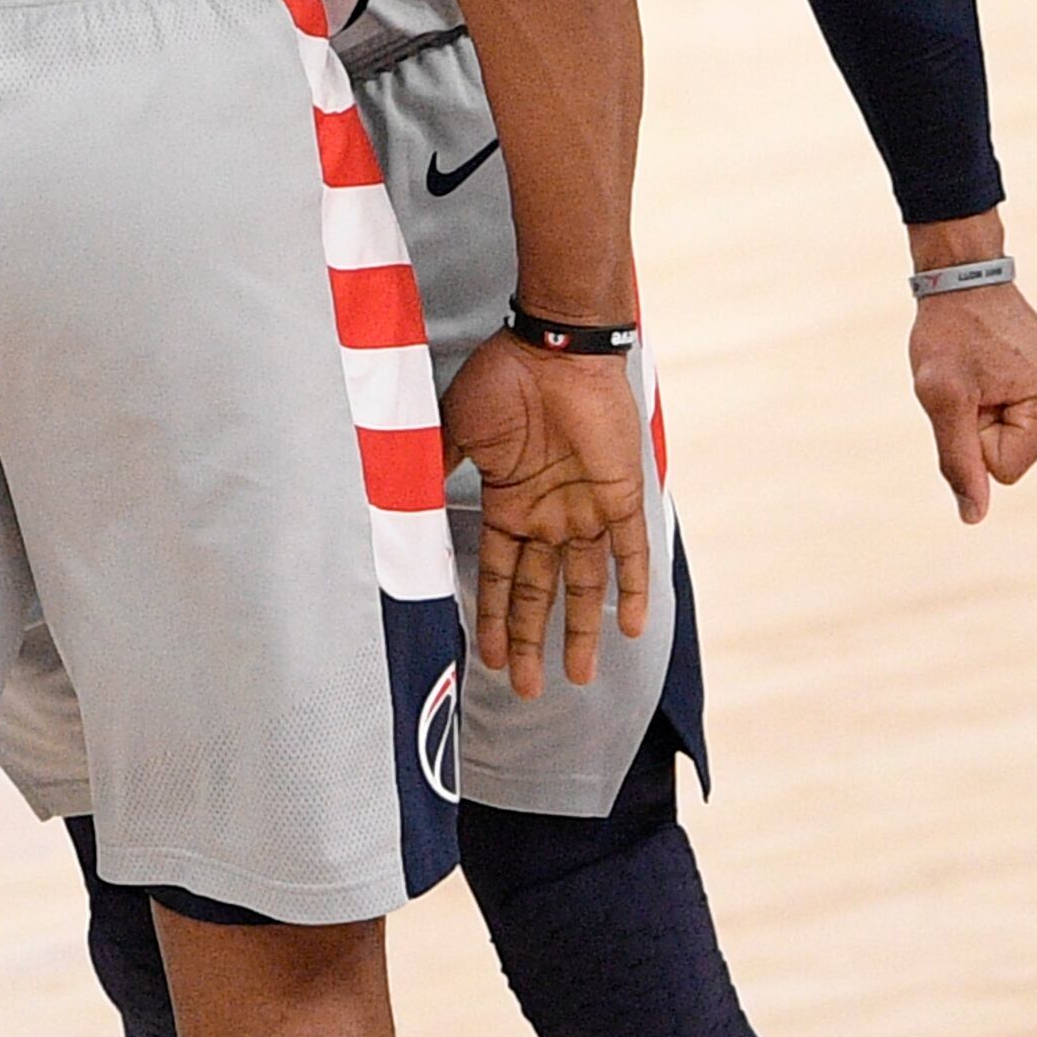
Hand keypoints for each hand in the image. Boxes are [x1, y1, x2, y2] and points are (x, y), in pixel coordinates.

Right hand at [441, 331, 651, 698]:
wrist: (554, 345)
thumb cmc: (503, 379)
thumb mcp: (458, 428)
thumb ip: (439, 467)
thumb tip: (405, 498)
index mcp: (511, 504)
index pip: (502, 577)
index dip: (497, 619)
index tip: (492, 660)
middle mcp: (549, 515)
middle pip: (541, 593)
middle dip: (534, 641)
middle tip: (531, 691)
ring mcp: (586, 507)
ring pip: (584, 583)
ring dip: (579, 630)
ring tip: (577, 676)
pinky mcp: (621, 493)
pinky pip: (631, 549)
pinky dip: (631, 587)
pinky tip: (630, 626)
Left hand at [910, 278, 1036, 522]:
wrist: (966, 282)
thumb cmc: (950, 333)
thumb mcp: (942, 397)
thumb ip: (957, 460)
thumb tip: (973, 517)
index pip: (1002, 470)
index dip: (973, 435)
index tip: (971, 390)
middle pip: (1011, 461)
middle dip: (982, 428)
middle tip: (975, 380)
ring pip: (1014, 447)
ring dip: (988, 417)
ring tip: (985, 374)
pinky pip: (1019, 429)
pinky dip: (997, 408)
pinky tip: (996, 373)